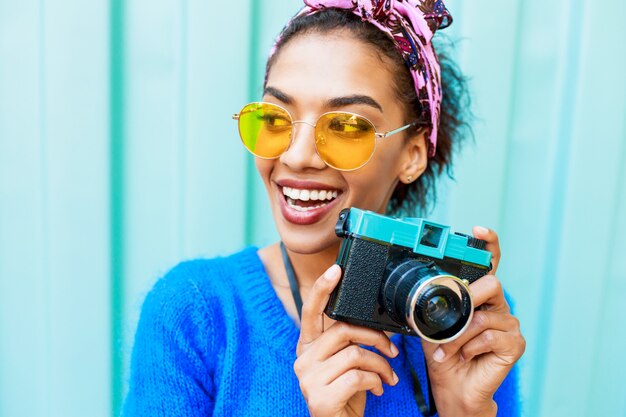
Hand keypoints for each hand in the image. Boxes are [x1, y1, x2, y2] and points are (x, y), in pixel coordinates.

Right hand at [293, 265, 399, 416]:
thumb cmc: (346, 395)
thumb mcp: (347, 364)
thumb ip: (350, 343)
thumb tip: (376, 325)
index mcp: (308, 346)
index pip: (311, 310)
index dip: (322, 288)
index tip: (336, 269)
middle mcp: (302, 359)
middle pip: (343, 330)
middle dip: (375, 337)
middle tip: (392, 351)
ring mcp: (308, 378)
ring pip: (355, 354)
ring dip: (380, 366)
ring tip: (387, 377)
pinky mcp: (319, 397)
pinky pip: (357, 376)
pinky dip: (376, 382)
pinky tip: (378, 390)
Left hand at [420, 227, 524, 416]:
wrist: (453, 386)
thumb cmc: (443, 353)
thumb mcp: (430, 325)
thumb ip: (430, 306)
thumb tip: (414, 293)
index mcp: (478, 296)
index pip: (489, 264)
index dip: (489, 244)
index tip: (478, 230)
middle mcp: (497, 305)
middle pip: (493, 283)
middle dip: (468, 298)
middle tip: (451, 316)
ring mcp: (509, 324)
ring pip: (484, 316)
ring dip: (458, 335)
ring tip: (446, 349)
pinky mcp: (515, 344)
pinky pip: (490, 336)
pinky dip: (470, 347)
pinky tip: (464, 355)